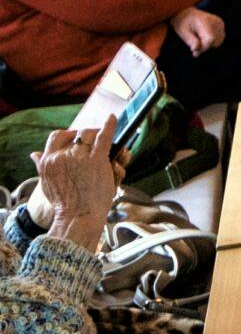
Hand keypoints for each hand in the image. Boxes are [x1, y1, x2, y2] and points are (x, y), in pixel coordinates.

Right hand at [36, 129, 117, 246]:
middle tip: (95, 141)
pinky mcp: (97, 160)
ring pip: (91, 135)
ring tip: (105, 142)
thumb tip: (34, 154)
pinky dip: (110, 126)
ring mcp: (80, 157)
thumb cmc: (64, 202)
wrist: (77, 216)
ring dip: (99, 137)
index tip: (76, 136)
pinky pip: (104, 137)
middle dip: (87, 136)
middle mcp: (62, 156)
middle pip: (77, 135)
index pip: (56, 136)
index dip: (68, 134)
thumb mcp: (47, 182)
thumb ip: (42, 165)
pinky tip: (113, 118)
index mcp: (48, 160)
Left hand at [170, 6, 223, 54]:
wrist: (186, 13)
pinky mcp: (221, 25)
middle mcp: (215, 20)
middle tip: (194, 45)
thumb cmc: (183, 23)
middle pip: (215, 42)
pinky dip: (212, 42)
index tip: (194, 52)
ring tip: (198, 39)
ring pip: (218, 42)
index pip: (210, 39)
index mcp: (204, 20)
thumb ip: (191, 41)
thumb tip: (196, 51)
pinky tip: (204, 37)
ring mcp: (220, 22)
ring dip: (208, 45)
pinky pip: (220, 39)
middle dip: (204, 47)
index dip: (203, 48)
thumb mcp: (182, 32)